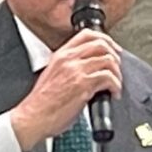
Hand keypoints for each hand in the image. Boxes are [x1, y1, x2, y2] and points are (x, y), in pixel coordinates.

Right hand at [10, 28, 121, 151]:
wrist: (34, 117)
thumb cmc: (42, 103)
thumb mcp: (52, 75)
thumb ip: (67, 67)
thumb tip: (86, 69)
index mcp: (60, 55)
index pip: (86, 35)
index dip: (105, 39)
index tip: (112, 48)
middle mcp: (69, 59)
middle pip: (101, 44)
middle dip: (115, 56)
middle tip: (117, 68)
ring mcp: (77, 71)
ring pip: (108, 60)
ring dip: (117, 73)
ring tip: (115, 84)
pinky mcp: (83, 85)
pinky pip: (109, 78)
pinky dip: (116, 86)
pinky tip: (113, 94)